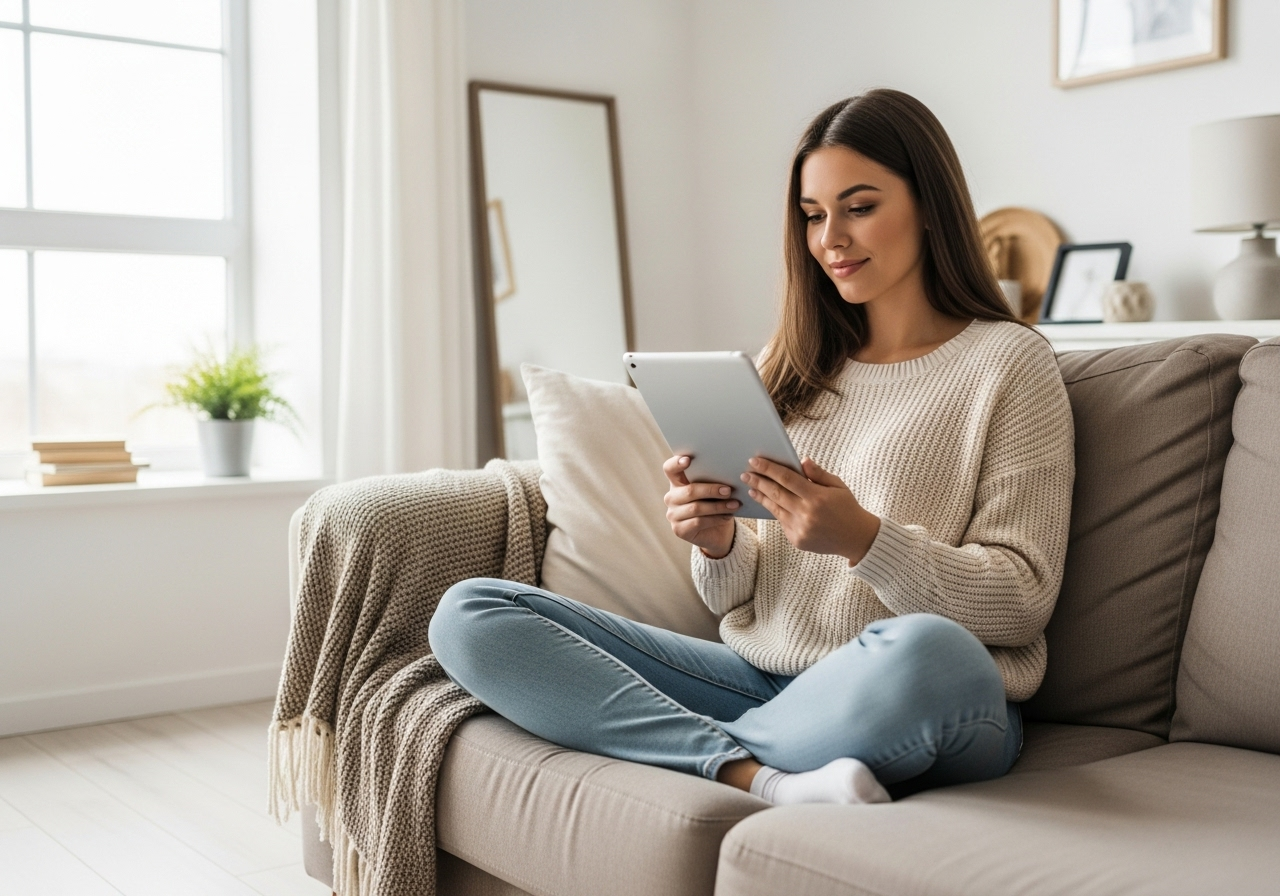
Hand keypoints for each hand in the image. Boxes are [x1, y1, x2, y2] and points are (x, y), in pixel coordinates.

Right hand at [663, 455, 738, 558]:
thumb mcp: (715, 489)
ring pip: (696, 508)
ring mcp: (673, 514)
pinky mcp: (679, 529)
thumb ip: (714, 479)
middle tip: (729, 490)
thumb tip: (728, 472)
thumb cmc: (716, 503)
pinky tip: (728, 516)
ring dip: (718, 506)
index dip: (676, 463)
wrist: (717, 531)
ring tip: (735, 504)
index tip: (688, 460)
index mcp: (677, 482)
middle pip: (689, 490)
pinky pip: (698, 522)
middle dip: (711, 490)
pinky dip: (716, 519)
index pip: (670, 469)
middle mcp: (671, 497)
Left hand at [742, 456, 879, 563]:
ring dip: (761, 497)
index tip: (755, 461)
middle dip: (758, 481)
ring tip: (751, 487)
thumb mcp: (837, 486)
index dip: (769, 468)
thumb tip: (802, 460)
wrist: (856, 539)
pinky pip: (782, 522)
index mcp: (816, 497)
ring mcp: (800, 529)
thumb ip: (818, 474)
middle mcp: (806, 514)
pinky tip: (767, 502)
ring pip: (774, 509)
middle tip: (745, 473)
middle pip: (775, 493)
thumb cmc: (847, 508)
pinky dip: (775, 511)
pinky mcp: (797, 540)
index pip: (787, 478)